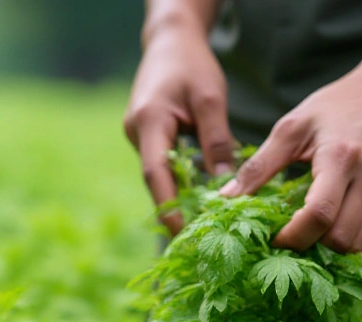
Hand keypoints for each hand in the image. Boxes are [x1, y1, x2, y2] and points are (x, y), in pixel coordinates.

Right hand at [124, 25, 235, 233]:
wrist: (170, 40)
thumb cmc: (192, 64)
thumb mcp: (211, 99)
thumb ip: (217, 141)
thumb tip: (226, 185)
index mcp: (149, 122)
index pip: (155, 173)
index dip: (168, 207)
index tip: (182, 233)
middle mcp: (136, 132)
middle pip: (155, 180)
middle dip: (175, 210)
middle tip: (198, 241)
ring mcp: (138, 135)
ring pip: (159, 174)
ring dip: (178, 197)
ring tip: (203, 227)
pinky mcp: (146, 135)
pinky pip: (161, 165)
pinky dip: (179, 181)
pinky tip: (199, 198)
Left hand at [219, 60, 361, 252]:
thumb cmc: (336, 105)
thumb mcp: (292, 127)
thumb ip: (259, 165)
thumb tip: (226, 198)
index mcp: (340, 158)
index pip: (318, 215)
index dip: (291, 236)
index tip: (271, 236)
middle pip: (338, 238)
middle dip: (308, 244)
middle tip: (286, 233)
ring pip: (356, 244)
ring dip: (328, 246)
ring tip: (306, 230)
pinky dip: (345, 239)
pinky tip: (327, 224)